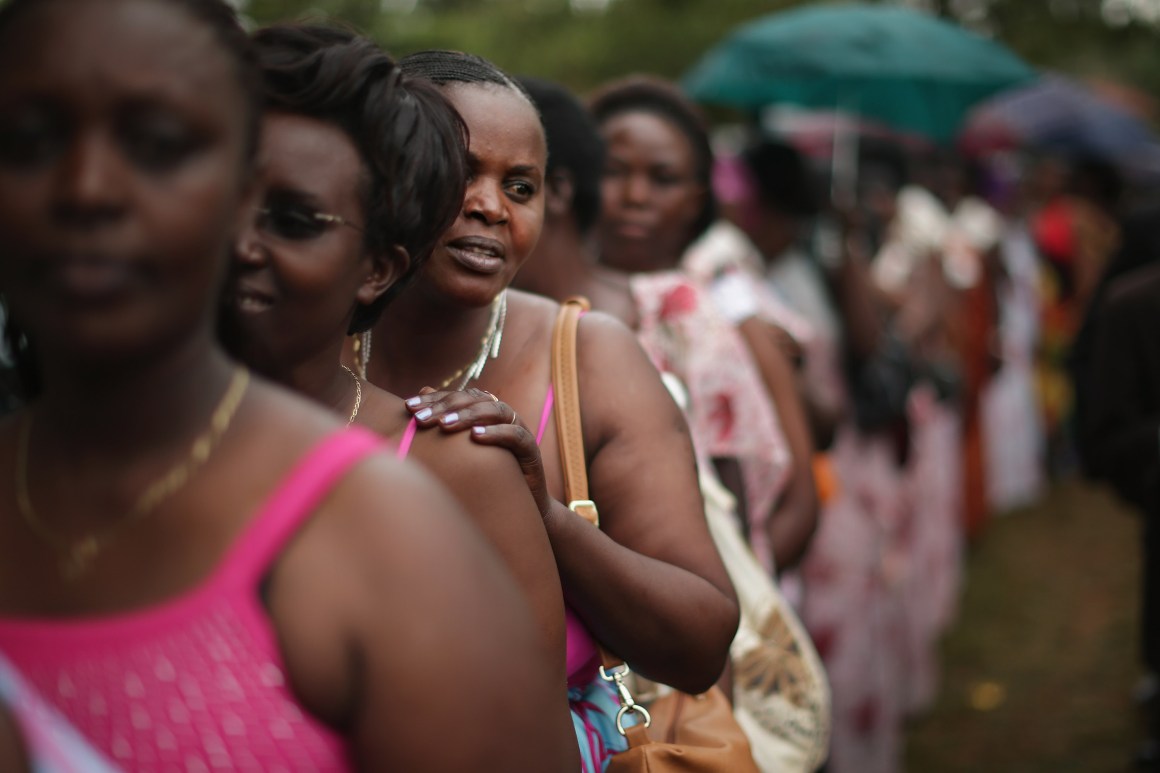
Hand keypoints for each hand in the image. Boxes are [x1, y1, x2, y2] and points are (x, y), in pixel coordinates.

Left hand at [405, 387, 550, 517]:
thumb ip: (442, 424)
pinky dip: (496, 432)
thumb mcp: (459, 452)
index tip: (409, 407)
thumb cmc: (485, 477)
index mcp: (484, 412)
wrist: (516, 508)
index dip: (434, 399)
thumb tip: (419, 396)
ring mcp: (518, 430)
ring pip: (495, 411)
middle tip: (421, 419)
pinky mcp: (531, 449)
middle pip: (474, 399)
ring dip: (468, 416)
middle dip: (446, 407)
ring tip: (444, 426)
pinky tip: (475, 436)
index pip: (458, 396)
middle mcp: (502, 417)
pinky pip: (516, 435)